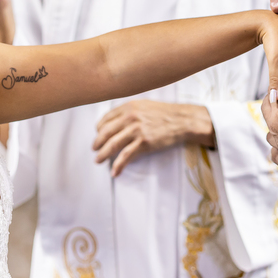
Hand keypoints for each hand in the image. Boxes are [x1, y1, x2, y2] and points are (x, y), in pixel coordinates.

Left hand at [93, 101, 213, 175]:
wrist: (182, 120)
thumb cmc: (165, 113)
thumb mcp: (144, 105)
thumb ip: (129, 111)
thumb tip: (115, 121)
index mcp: (128, 107)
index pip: (105, 119)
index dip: (99, 129)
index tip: (98, 135)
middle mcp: (130, 118)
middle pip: (105, 132)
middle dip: (97, 143)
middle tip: (94, 149)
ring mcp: (136, 130)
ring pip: (112, 145)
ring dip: (102, 154)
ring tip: (98, 160)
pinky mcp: (144, 143)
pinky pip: (126, 156)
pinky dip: (118, 165)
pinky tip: (114, 172)